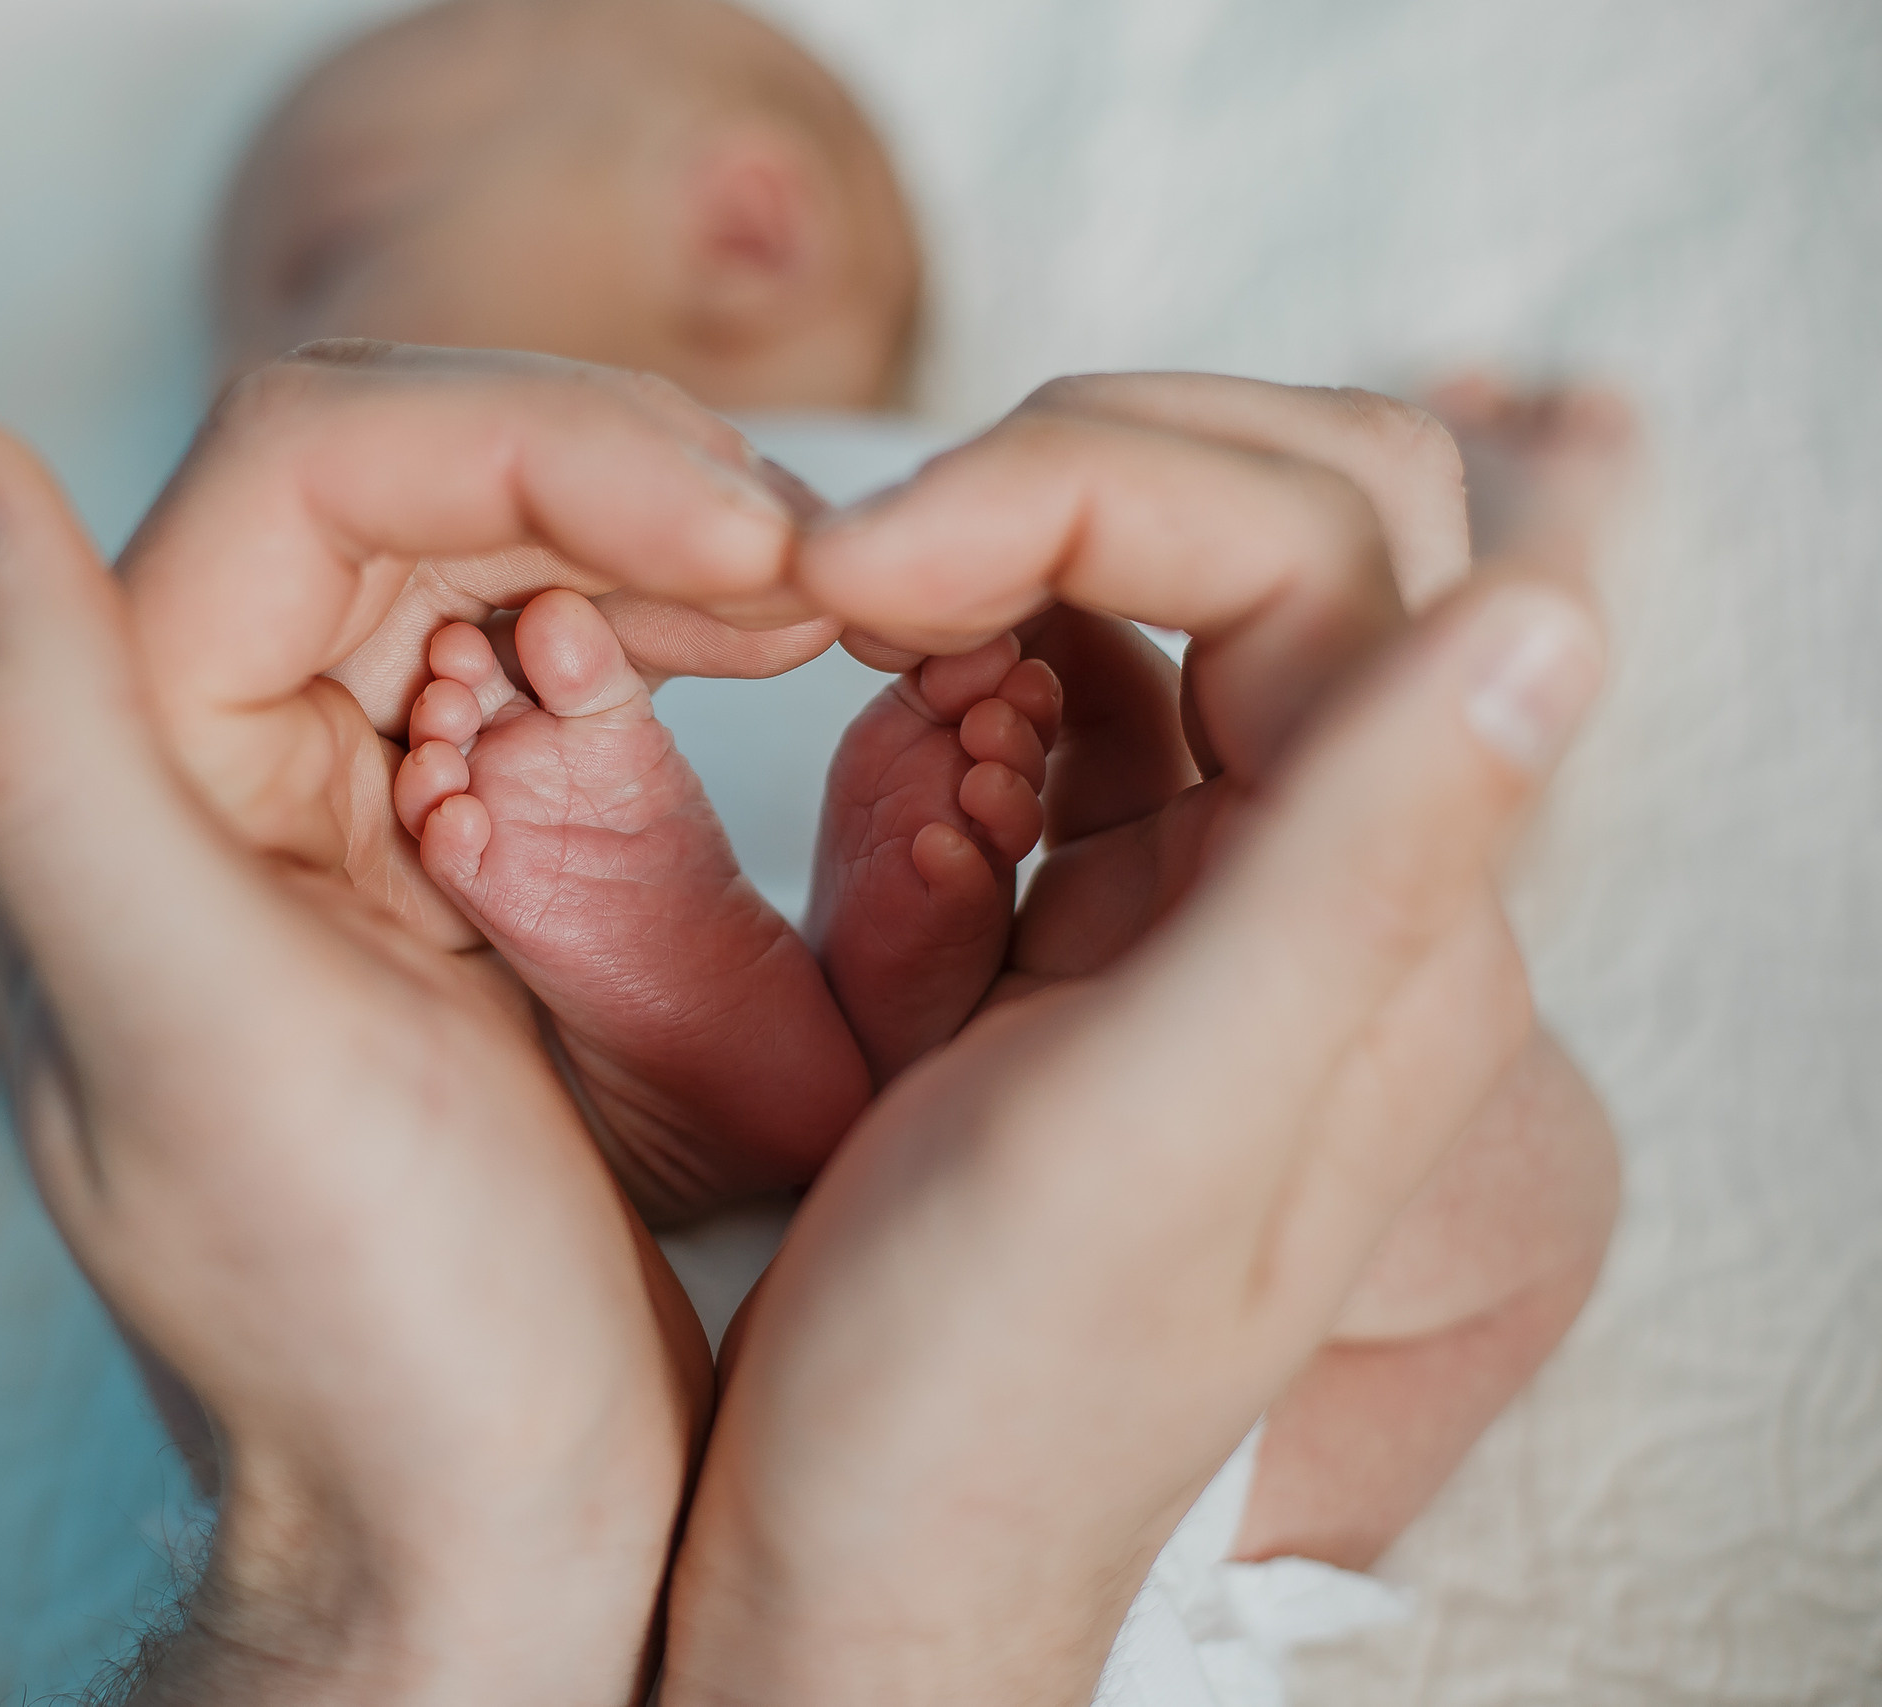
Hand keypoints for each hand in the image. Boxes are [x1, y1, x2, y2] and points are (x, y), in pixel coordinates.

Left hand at [0, 349, 830, 1703]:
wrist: (488, 1531)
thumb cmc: (370, 1327)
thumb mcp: (193, 1043)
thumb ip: (34, 751)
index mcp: (138, 768)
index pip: (317, 463)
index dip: (536, 439)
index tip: (741, 527)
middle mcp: (219, 758)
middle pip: (420, 475)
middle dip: (622, 479)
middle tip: (809, 563)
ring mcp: (349, 803)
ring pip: (501, 550)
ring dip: (662, 539)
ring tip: (814, 598)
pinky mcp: (462, 862)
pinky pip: (560, 662)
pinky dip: (670, 630)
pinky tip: (771, 656)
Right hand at [665, 377, 1603, 1705]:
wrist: (863, 1564)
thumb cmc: (982, 1389)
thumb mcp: (1160, 1131)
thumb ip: (1362, 865)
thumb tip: (1564, 606)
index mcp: (1386, 914)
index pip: (1301, 540)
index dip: (1072, 488)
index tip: (849, 562)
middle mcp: (1332, 878)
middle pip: (1259, 513)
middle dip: (1045, 503)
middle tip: (846, 585)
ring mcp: (1215, 896)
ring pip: (1135, 603)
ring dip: (982, 629)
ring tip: (885, 797)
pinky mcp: (1099, 926)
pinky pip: (1047, 721)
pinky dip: (946, 729)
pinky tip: (898, 836)